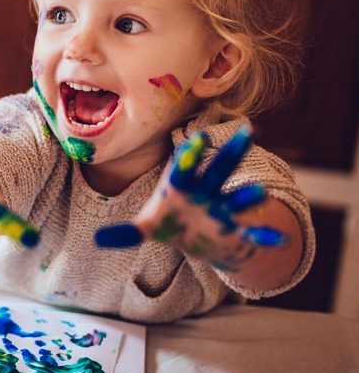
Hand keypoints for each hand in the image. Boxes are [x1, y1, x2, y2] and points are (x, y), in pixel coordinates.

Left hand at [94, 126, 286, 269]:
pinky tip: (277, 239)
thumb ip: (126, 232)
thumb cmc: (171, 222)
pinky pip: (252, 233)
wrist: (198, 239)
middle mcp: (206, 192)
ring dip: (248, 197)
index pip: (184, 166)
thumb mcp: (147, 227)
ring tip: (259, 192)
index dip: (190, 155)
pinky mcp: (236, 230)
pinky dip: (264, 236)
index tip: (196, 138)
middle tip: (248, 133)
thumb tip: (96, 239)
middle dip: (232, 153)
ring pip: (238, 199)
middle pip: (219, 169)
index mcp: (182, 185)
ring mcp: (223, 209)